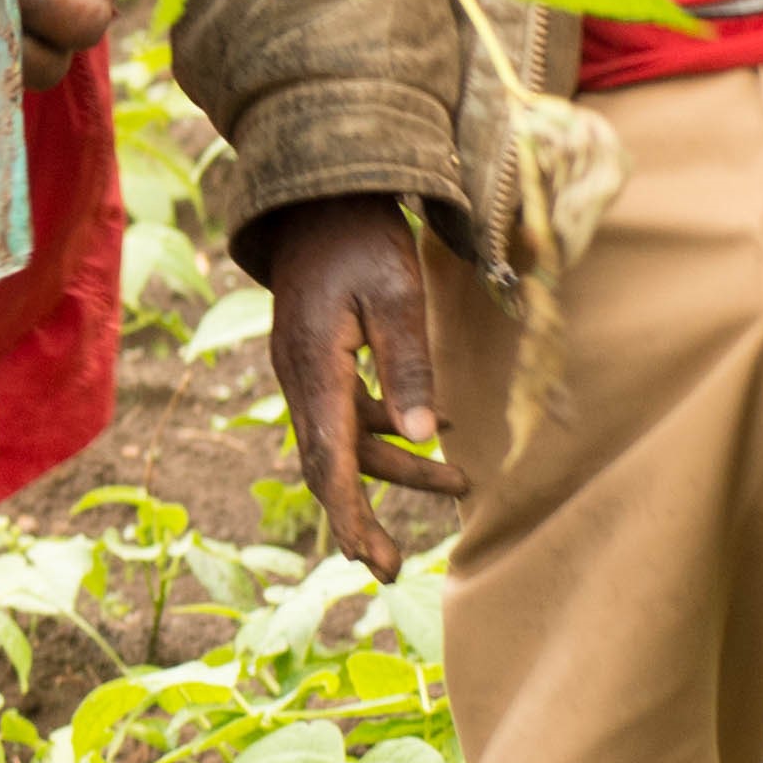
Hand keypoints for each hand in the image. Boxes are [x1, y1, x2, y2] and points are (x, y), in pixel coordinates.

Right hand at [244, 196, 457, 571]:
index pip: (329, 459)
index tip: (374, 559)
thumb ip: (410, 364)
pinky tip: (438, 432)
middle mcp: (301, 378)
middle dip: (362, 517)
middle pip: (328, 464)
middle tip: (394, 566)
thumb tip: (424, 435)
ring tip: (461, 482)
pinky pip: (352, 413)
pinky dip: (390, 432)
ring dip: (396, 467)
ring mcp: (307, 370)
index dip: (351, 515)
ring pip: (346, 440)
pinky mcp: (322, 360)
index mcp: (314, 367)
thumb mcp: (397, 294)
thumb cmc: (363, 238)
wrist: (319, 196)